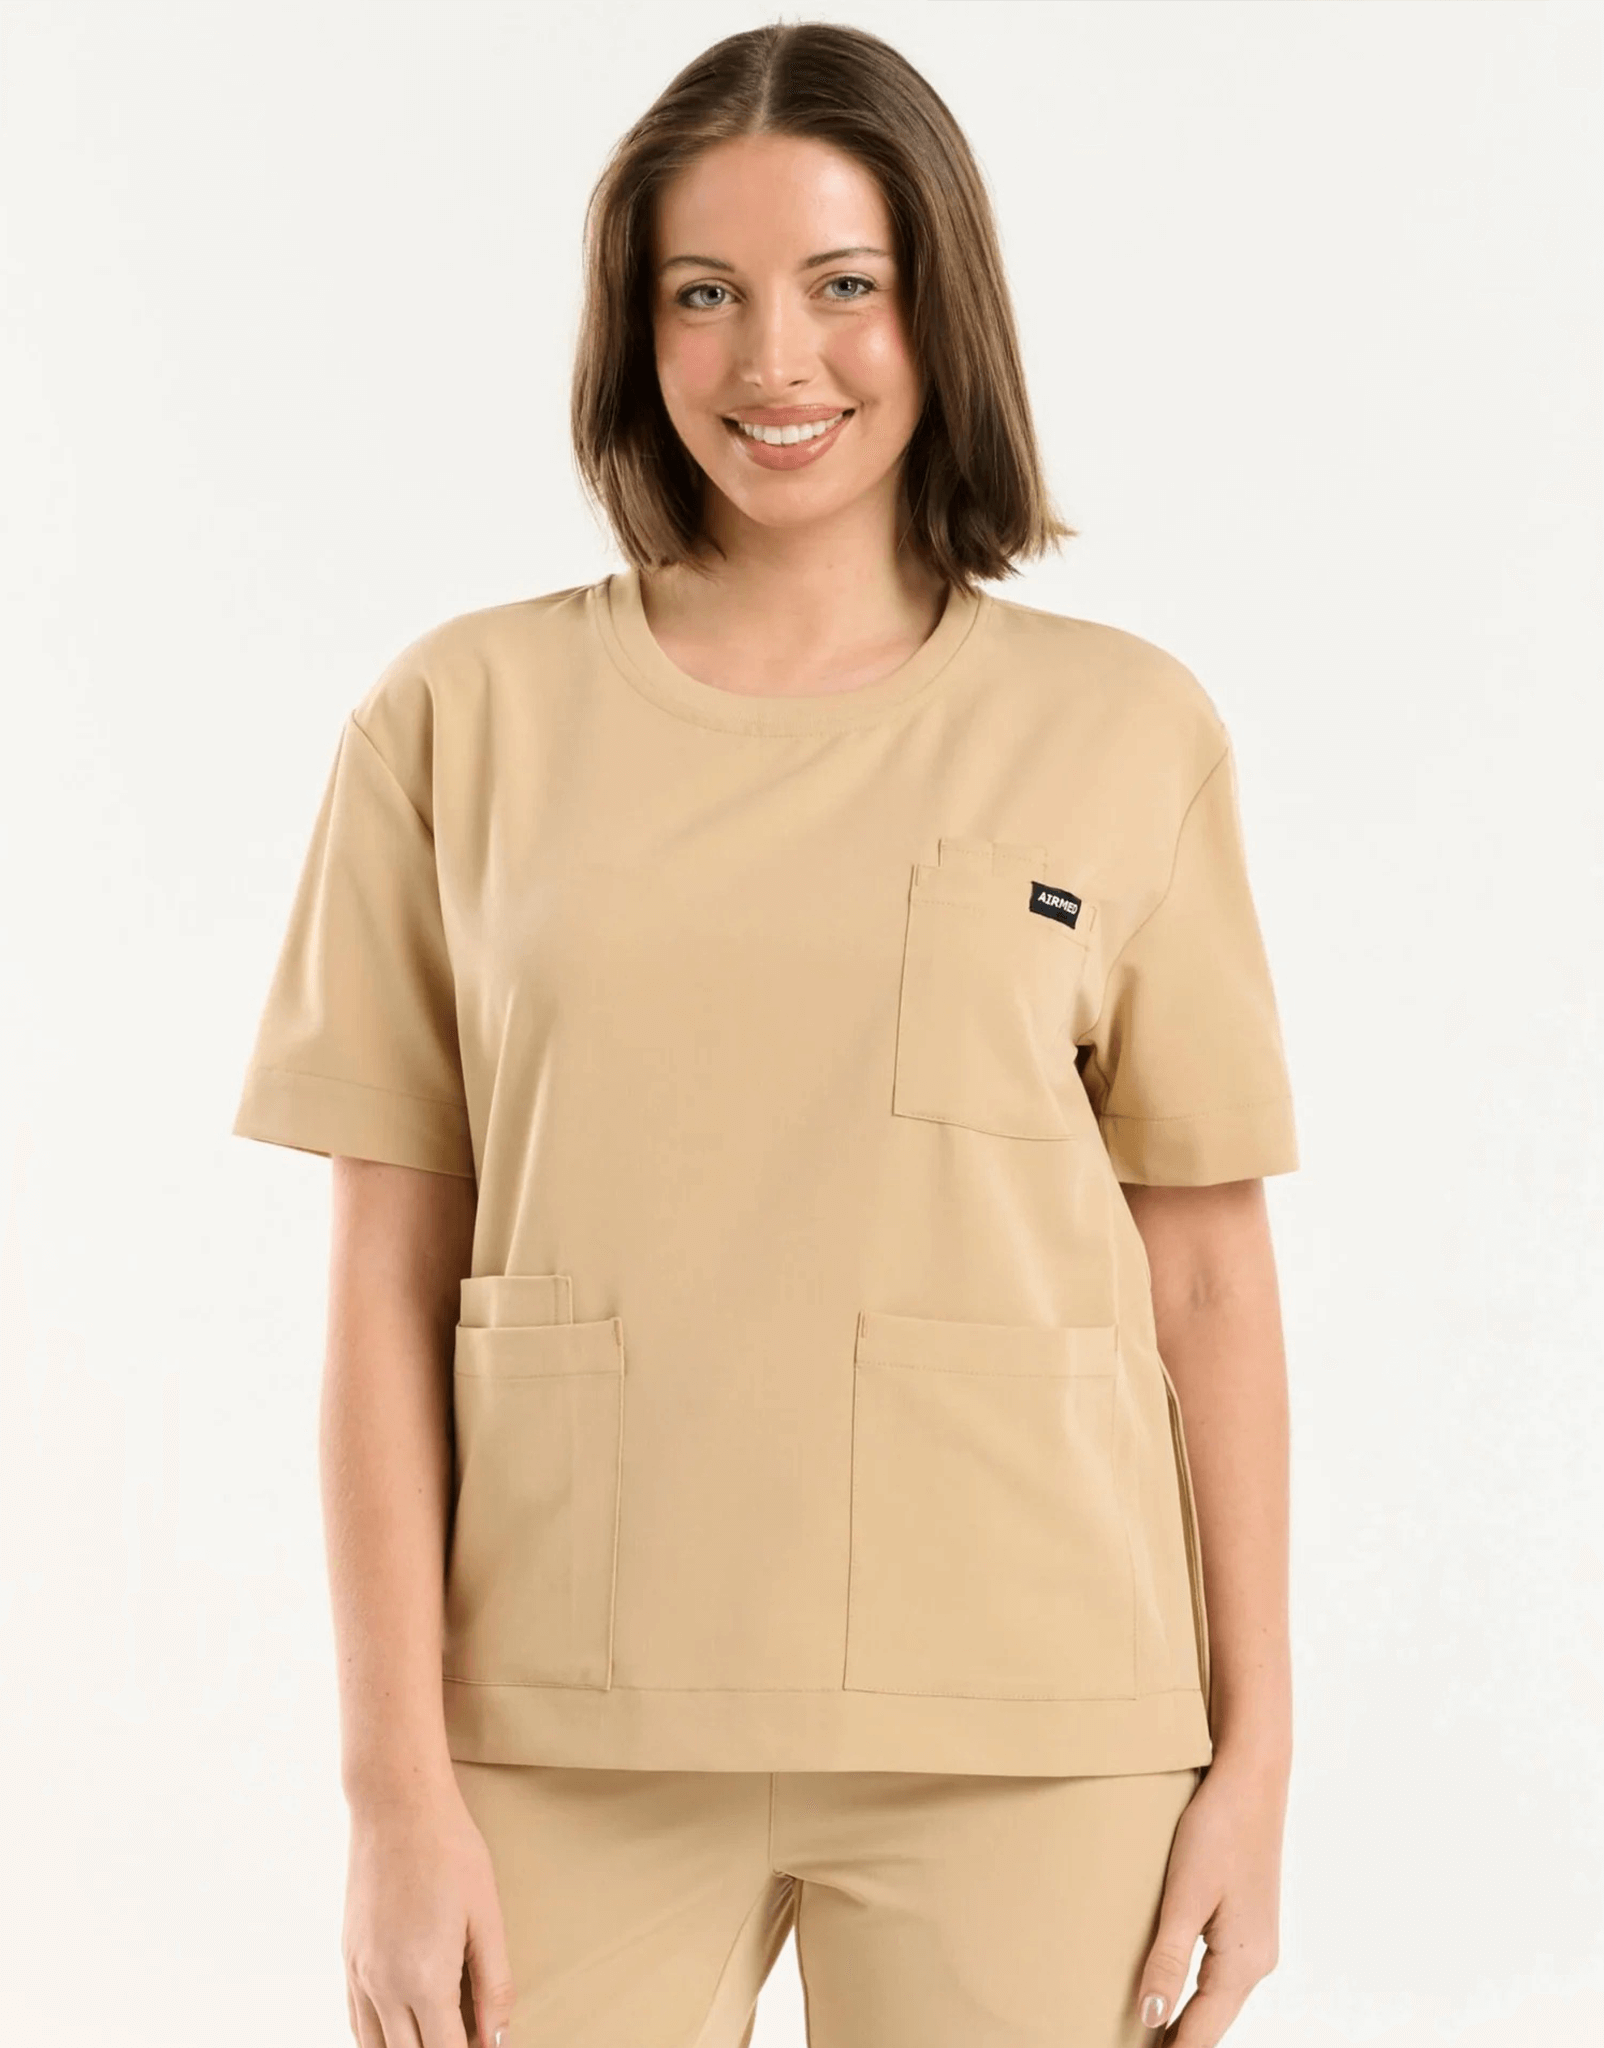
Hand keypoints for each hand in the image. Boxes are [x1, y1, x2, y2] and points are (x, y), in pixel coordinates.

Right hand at [343, 1777, 514, 2047]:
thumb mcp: (487, 1916)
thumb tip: (499, 2039)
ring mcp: (359, 1974)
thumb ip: (494, 1985)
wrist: (396, 1805)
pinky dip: (379, 2038)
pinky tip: (402, 2029)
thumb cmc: (449, 1851)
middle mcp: (383, 1986)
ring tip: (439, 2031)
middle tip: (467, 2036)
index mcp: (423, 1979)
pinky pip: (356, 2021)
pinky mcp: (348, 1958)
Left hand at [1133, 1751, 1287, 2044]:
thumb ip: (1167, 1960)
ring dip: (1185, 2019)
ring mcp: (1256, 1941)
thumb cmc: (1217, 1831)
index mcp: (1243, 1962)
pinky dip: (1196, 1993)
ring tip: (1148, 2034)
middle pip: (1212, 2021)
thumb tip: (1151, 2017)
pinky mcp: (1248, 1921)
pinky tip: (1172, 1991)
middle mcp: (1257, 1960)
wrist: (1251, 1779)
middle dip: (1177, 2040)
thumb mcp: (1184, 1897)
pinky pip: (1219, 1974)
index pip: (1202, 2031)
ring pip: (1217, 1999)